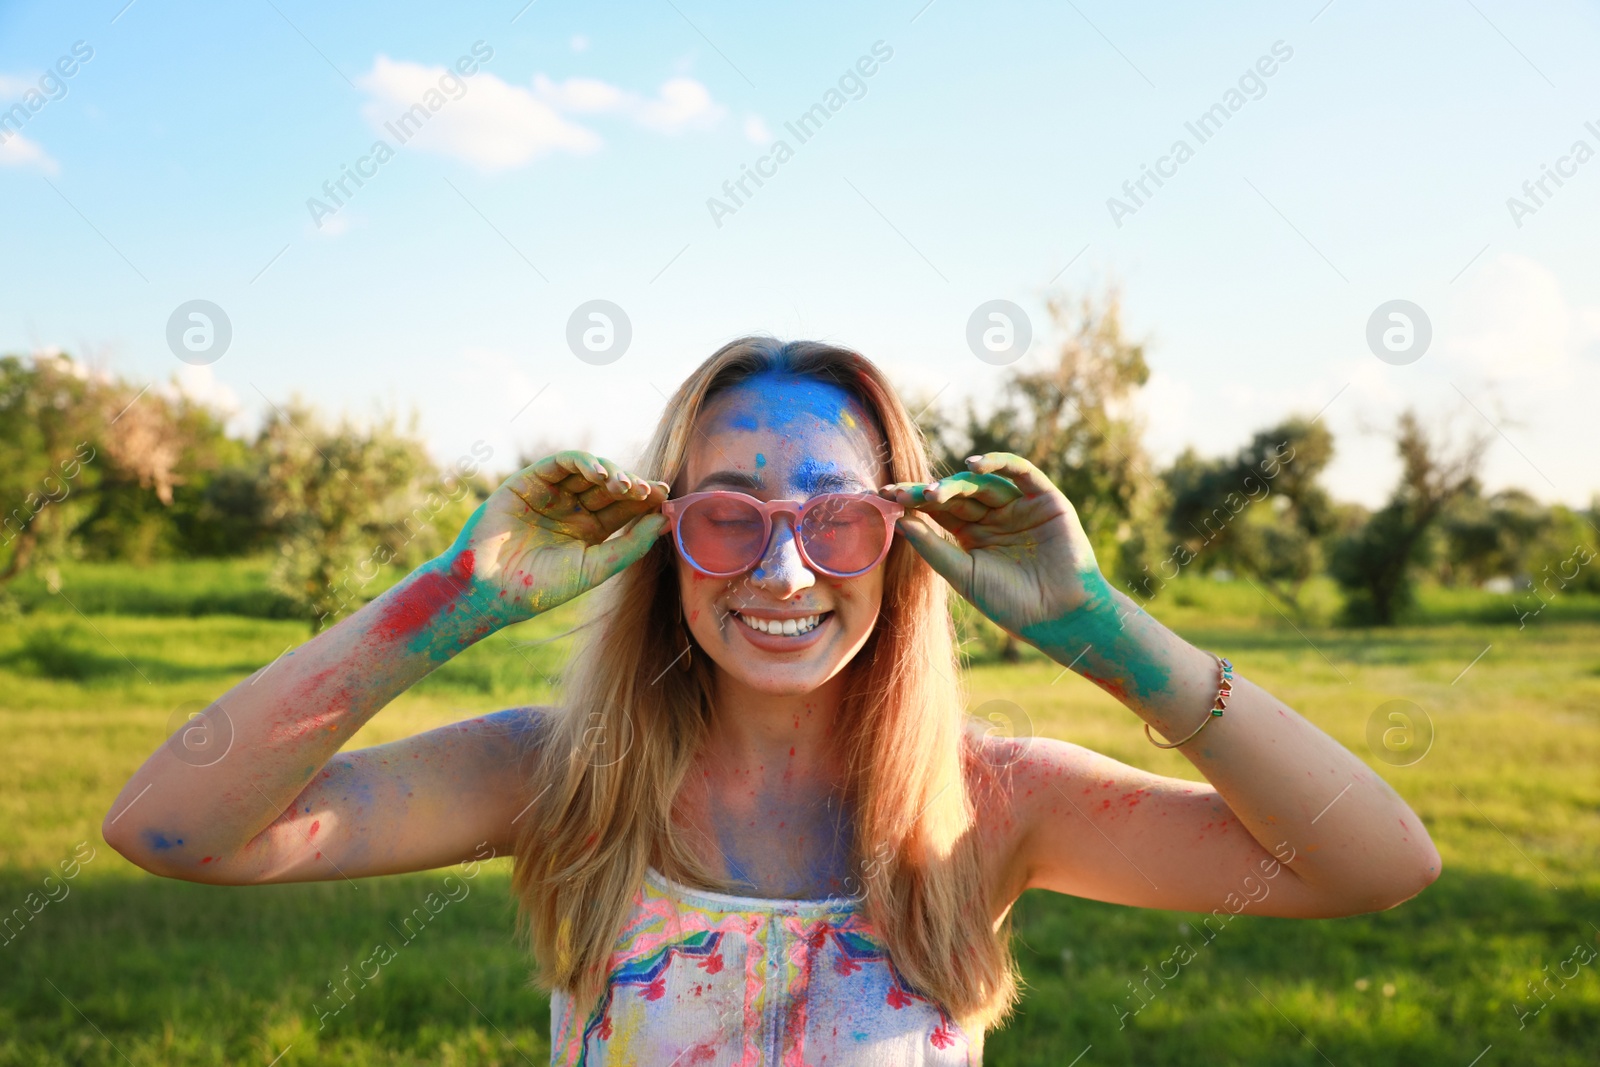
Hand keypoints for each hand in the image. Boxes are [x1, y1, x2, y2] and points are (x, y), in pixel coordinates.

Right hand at [446, 450, 668, 625]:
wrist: (489, 590)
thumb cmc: (540, 587)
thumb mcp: (594, 568)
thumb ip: (630, 546)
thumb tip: (665, 521)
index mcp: (589, 531)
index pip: (624, 509)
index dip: (644, 500)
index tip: (665, 497)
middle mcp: (571, 509)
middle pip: (610, 488)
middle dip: (631, 486)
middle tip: (648, 491)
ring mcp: (550, 494)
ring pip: (588, 472)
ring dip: (610, 472)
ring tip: (625, 485)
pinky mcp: (528, 482)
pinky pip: (560, 463)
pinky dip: (582, 462)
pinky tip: (600, 473)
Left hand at [879, 453, 1104, 634]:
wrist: (1059, 616)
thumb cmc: (1010, 603)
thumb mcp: (963, 575)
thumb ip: (933, 547)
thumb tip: (899, 520)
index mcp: (972, 535)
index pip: (938, 509)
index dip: (913, 501)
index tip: (884, 496)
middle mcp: (994, 516)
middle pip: (956, 494)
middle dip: (928, 492)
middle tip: (902, 494)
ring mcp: (1019, 505)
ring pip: (983, 482)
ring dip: (957, 483)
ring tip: (934, 492)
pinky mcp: (1045, 498)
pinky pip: (1021, 472)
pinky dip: (999, 462)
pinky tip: (975, 465)